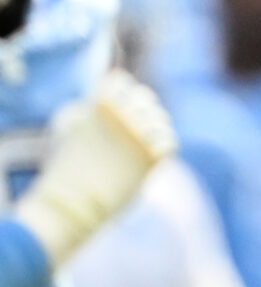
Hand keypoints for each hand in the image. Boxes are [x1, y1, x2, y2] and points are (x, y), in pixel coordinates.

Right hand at [13, 69, 176, 265]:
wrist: (70, 205)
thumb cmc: (65, 170)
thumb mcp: (67, 130)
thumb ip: (86, 109)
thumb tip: (99, 98)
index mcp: (98, 104)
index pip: (121, 81)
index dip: (122, 92)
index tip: (117, 105)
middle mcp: (121, 114)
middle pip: (145, 97)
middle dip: (141, 109)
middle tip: (134, 126)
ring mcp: (138, 135)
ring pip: (160, 119)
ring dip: (154, 129)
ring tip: (141, 143)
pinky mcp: (151, 157)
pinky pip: (169, 142)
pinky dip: (162, 148)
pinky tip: (150, 157)